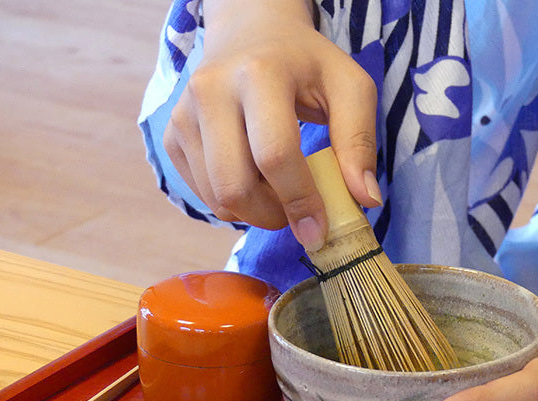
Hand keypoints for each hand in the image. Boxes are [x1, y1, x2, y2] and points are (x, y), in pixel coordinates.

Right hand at [163, 0, 380, 250]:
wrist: (250, 33)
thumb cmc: (306, 64)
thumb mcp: (349, 87)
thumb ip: (359, 141)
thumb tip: (365, 200)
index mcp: (259, 73)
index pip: (275, 155)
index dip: (299, 201)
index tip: (318, 231)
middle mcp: (211, 91)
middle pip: (235, 186)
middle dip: (272, 216)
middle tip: (298, 213)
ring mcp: (183, 114)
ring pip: (216, 198)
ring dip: (254, 213)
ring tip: (279, 190)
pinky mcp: (172, 134)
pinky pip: (202, 194)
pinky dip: (233, 203)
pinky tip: (254, 179)